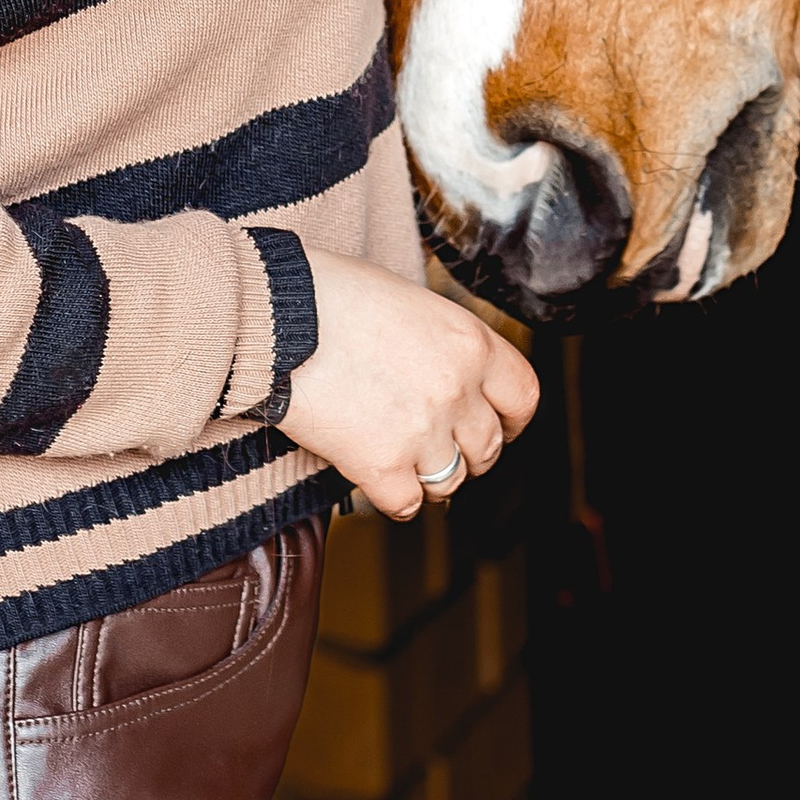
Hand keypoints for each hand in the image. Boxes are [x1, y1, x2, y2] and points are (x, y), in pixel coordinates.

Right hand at [276, 247, 540, 518]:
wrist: (275, 315)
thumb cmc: (330, 295)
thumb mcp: (409, 301)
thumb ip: (441, 342)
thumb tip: (449, 372)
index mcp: (470, 342)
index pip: (523, 396)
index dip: (512, 420)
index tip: (500, 427)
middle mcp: (457, 388)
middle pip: (488, 447)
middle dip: (467, 453)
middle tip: (438, 447)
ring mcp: (422, 430)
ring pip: (450, 482)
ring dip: (430, 478)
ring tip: (403, 462)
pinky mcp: (380, 464)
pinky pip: (407, 504)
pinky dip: (393, 497)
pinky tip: (376, 478)